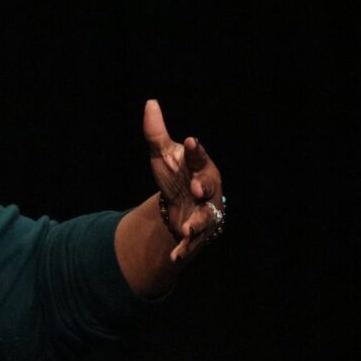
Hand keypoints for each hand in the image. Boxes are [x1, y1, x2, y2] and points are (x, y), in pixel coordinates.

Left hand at [143, 99, 225, 261]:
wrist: (182, 206)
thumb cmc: (177, 175)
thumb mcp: (163, 155)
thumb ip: (156, 133)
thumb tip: (150, 102)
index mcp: (200, 167)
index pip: (198, 157)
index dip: (194, 151)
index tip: (189, 141)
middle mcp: (207, 190)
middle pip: (209, 187)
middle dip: (204, 186)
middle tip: (197, 186)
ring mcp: (204, 212)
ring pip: (206, 219)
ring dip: (197, 224)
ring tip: (187, 229)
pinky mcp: (198, 233)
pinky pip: (192, 243)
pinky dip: (184, 250)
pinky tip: (175, 257)